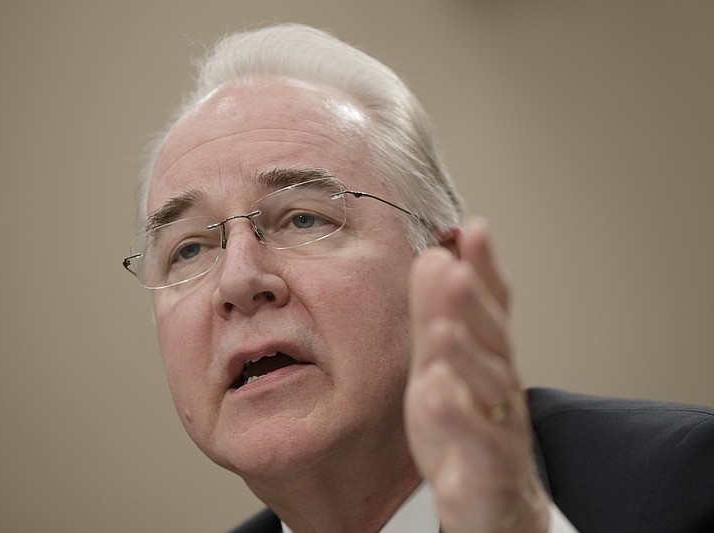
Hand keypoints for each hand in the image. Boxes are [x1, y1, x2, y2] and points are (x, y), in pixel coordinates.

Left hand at [404, 218, 549, 531]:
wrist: (490, 503)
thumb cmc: (462, 427)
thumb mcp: (442, 364)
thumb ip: (435, 315)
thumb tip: (434, 256)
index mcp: (487, 356)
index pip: (491, 305)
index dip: (485, 268)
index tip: (474, 228)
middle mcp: (499, 385)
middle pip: (494, 339)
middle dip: (475, 303)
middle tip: (456, 269)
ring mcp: (499, 426)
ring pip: (490, 388)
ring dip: (467, 356)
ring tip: (443, 329)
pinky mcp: (489, 468)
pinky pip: (475, 442)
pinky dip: (455, 418)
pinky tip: (433, 394)